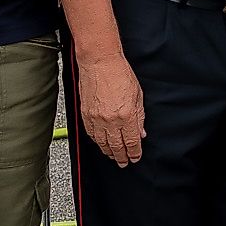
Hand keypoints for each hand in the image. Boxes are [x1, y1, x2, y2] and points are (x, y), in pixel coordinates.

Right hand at [77, 47, 146, 165]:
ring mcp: (96, 118)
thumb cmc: (120, 73)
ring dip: (108, 152)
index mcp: (126, 115)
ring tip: (113, 156)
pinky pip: (91, 134)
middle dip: (121, 157)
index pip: (131, 142)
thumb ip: (140, 117)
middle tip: (124, 162)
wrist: (100, 62)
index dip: (134, 153)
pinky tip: (101, 143)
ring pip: (102, 143)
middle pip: (116, 147)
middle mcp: (110, 120)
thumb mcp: (138, 95)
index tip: (135, 157)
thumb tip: (140, 133)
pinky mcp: (85, 114)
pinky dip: (97, 141)